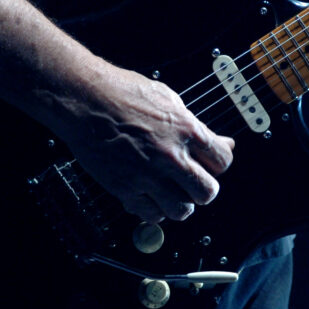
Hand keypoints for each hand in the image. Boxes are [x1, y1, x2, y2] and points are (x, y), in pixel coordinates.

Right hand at [56, 63, 234, 222]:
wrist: (84, 101)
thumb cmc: (123, 93)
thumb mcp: (168, 100)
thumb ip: (196, 126)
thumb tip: (223, 143)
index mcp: (187, 130)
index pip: (223, 162)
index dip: (217, 164)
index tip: (208, 164)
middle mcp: (171, 156)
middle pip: (207, 192)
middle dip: (202, 189)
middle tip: (191, 182)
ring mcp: (148, 176)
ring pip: (182, 211)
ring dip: (180, 204)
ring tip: (171, 193)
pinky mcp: (125, 189)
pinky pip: (152, 215)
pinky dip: (154, 210)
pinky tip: (149, 196)